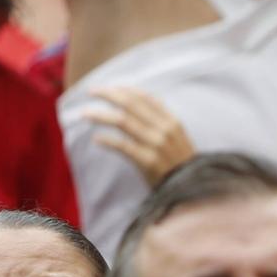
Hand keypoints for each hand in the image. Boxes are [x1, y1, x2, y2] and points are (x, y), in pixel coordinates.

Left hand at [79, 85, 194, 187]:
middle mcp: (164, 129)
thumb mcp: (178, 136)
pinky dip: (107, 140)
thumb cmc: (181, 163)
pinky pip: (123, 146)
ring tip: (85, 114)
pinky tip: (97, 139)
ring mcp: (156, 145)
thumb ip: (163, 119)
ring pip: (123, 121)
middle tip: (91, 92)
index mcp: (172, 121)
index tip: (107, 88)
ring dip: (101, 115)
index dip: (123, 90)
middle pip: (130, 105)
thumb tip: (144, 98)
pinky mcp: (148, 161)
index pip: (144, 98)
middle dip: (108, 95)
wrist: (191, 188)